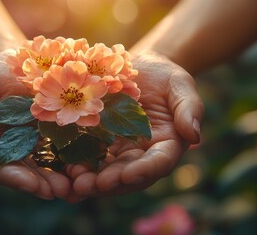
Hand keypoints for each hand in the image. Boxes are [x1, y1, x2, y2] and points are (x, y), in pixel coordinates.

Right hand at [0, 50, 81, 201]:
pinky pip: (71, 148)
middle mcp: (19, 150)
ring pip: (53, 166)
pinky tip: (94, 163)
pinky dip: (80, 158)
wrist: (23, 59)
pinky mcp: (61, 132)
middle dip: (48, 184)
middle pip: (31, 173)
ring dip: (67, 178)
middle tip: (66, 192)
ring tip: (82, 184)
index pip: (2, 169)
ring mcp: (42, 143)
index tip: (34, 186)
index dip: (18, 179)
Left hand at [66, 52, 203, 195]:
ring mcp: (119, 151)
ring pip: (105, 172)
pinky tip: (61, 168)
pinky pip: (88, 157)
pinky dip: (76, 165)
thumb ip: (189, 108)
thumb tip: (194, 136)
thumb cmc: (165, 76)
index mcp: (166, 146)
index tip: (127, 174)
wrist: (139, 69)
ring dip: (89, 180)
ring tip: (72, 181)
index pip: (158, 163)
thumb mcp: (180, 86)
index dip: (144, 171)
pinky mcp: (100, 143)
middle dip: (108, 182)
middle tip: (88, 186)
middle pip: (127, 175)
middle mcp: (141, 155)